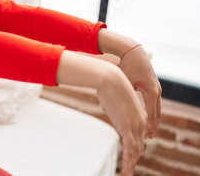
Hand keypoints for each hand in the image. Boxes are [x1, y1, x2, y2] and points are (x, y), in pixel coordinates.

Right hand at [56, 51, 146, 175]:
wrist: (110, 79)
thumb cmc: (108, 84)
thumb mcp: (111, 95)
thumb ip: (111, 102)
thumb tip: (104, 98)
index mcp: (138, 114)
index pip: (138, 135)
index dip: (135, 145)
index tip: (131, 154)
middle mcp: (141, 122)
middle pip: (139, 145)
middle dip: (134, 158)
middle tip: (129, 169)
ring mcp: (136, 126)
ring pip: (136, 150)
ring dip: (131, 164)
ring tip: (127, 173)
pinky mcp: (129, 129)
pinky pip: (130, 151)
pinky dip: (129, 163)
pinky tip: (126, 171)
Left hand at [118, 45, 161, 138]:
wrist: (133, 51)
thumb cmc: (126, 65)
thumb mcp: (122, 81)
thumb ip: (115, 93)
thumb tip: (102, 107)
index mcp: (150, 91)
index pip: (151, 112)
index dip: (148, 125)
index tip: (145, 135)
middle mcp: (156, 90)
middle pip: (156, 112)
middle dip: (152, 125)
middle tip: (148, 137)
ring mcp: (156, 87)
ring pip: (156, 108)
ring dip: (153, 119)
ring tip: (149, 130)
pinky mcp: (153, 85)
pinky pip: (154, 102)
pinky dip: (151, 111)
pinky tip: (146, 117)